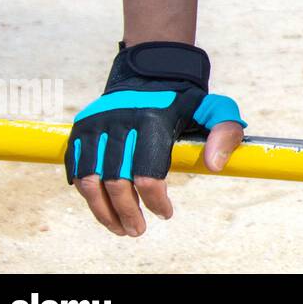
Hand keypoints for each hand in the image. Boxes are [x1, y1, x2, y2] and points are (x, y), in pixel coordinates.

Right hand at [65, 41, 244, 236]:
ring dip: (102, 211)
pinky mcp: (80, 128)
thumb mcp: (215, 108)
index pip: (148, 174)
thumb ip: (226, 132)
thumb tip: (215, 166)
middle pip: (117, 182)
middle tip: (137, 230)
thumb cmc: (185, 100)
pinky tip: (102, 207)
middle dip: (128, 213)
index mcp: (153, 120)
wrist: (150, 73)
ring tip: (118, 228)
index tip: (165, 214)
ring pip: (90, 180)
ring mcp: (96, 125)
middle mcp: (119, 121)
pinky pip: (77, 169)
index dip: (156, 201)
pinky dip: (87, 193)